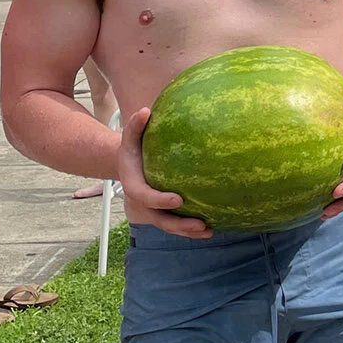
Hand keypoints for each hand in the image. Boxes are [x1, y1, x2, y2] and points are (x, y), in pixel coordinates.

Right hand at [116, 105, 210, 237]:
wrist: (129, 165)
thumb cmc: (133, 149)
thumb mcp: (130, 137)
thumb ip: (135, 125)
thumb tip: (146, 111)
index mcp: (134, 187)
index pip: (145, 197)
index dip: (160, 201)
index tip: (179, 199)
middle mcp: (143, 204)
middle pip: (160, 219)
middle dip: (179, 224)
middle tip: (199, 223)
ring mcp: (154, 211)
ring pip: (170, 226)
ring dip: (189, 231)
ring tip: (209, 231)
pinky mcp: (164, 213)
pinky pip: (178, 224)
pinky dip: (192, 229)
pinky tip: (213, 226)